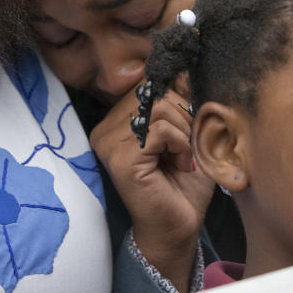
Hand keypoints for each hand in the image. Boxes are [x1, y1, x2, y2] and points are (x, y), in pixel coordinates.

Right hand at [90, 85, 214, 292]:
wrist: (179, 228)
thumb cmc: (184, 183)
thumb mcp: (187, 132)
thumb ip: (182, 99)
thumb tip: (185, 65)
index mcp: (117, 121)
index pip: (149, 84)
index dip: (177, 99)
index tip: (186, 129)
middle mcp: (105, 130)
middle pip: (155, 92)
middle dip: (183, 116)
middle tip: (186, 148)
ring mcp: (108, 143)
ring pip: (159, 107)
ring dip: (183, 132)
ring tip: (183, 158)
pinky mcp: (119, 159)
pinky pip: (158, 129)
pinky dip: (179, 143)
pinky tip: (180, 164)